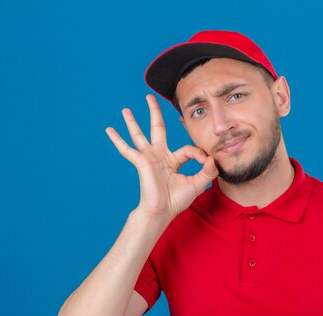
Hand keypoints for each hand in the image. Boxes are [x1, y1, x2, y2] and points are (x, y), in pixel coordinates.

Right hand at [105, 94, 218, 221]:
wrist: (162, 211)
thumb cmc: (177, 200)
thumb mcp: (198, 184)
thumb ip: (207, 171)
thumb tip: (213, 158)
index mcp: (173, 160)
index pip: (189, 149)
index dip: (200, 154)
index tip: (207, 162)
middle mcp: (160, 156)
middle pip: (157, 128)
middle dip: (154, 112)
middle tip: (149, 97)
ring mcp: (149, 158)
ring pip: (139, 135)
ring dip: (132, 122)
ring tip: (125, 109)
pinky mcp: (141, 162)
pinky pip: (127, 150)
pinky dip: (117, 140)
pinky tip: (109, 130)